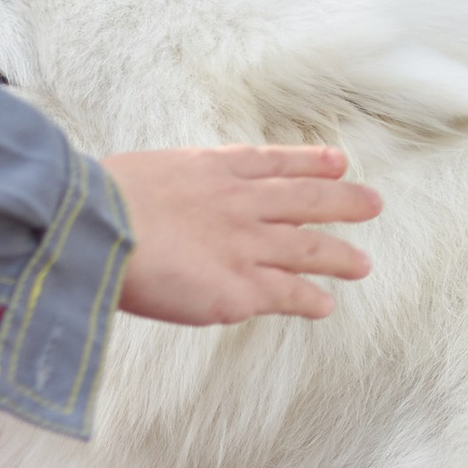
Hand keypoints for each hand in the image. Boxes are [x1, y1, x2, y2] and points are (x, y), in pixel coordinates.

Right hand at [109, 145, 379, 324]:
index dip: (308, 161)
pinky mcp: (239, 288)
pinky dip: (309, 300)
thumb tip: (159, 202)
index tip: (336, 161)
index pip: (271, 162)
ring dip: (339, 256)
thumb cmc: (97, 202)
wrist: (95, 227)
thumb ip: (166, 186)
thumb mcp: (141, 173)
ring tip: (362, 265)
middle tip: (372, 204)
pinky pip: (287, 294)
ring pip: (308, 248)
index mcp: (211, 168)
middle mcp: (239, 202)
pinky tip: (324, 306)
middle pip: (305, 199)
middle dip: (342, 201)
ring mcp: (245, 244)